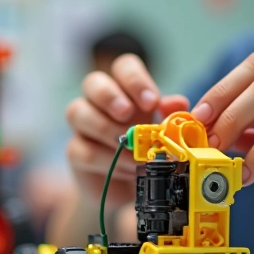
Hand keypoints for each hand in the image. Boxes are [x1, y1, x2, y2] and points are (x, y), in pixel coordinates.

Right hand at [65, 54, 188, 207]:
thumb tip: (178, 102)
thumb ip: (170, 115)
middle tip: (127, 114)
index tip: (151, 103)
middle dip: (109, 96)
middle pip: (92, 82)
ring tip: (132, 149)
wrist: (132, 186)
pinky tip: (128, 168)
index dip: (135, 80)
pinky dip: (108, 160)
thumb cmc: (147, 149)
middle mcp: (98, 101)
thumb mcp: (164, 131)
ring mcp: (83, 125)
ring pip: (77, 112)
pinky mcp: (75, 151)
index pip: (123, 67)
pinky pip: (83, 149)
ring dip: (107, 130)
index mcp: (124, 88)